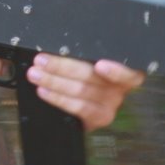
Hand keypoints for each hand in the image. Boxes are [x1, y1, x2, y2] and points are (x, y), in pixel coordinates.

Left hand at [25, 55, 143, 131]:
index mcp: (123, 70)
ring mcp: (111, 105)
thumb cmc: (87, 74)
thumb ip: (83, 56)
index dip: (116, 71)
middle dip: (62, 67)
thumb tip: (57, 47)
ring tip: (36, 74)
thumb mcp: (89, 61)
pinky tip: (44, 91)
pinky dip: (57, 98)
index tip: (100, 65)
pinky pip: (77, 108)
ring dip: (54, 81)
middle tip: (41, 61)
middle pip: (93, 77)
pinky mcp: (98, 118)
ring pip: (81, 91)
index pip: (128, 72)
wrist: (87, 105)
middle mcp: (121, 89)